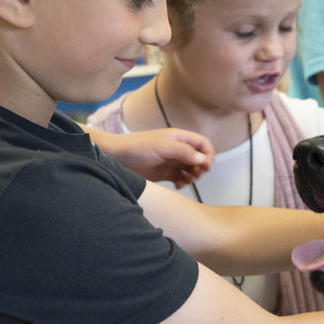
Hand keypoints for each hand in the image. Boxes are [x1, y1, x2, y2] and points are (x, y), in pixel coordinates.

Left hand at [88, 127, 213, 187]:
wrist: (116, 157)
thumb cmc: (136, 146)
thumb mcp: (162, 147)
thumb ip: (183, 152)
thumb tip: (202, 159)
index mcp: (179, 138)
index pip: (202, 144)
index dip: (208, 154)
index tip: (205, 166)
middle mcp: (177, 149)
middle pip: (199, 158)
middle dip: (200, 168)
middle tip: (195, 175)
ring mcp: (171, 162)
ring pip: (191, 170)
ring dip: (192, 177)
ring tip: (186, 181)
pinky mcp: (165, 173)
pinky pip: (180, 179)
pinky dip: (183, 183)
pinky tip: (178, 185)